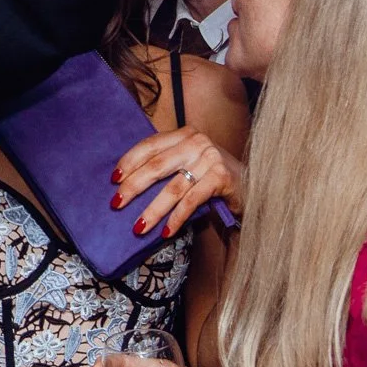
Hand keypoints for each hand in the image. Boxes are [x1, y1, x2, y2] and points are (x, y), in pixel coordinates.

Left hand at [112, 124, 245, 237]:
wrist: (252, 187)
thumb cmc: (213, 176)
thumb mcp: (189, 162)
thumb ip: (166, 163)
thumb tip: (126, 182)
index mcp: (184, 134)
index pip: (149, 146)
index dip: (129, 162)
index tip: (113, 179)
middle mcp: (197, 142)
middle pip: (156, 166)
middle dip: (133, 187)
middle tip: (117, 204)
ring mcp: (210, 159)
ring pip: (172, 188)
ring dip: (152, 210)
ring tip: (138, 226)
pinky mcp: (221, 178)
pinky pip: (191, 201)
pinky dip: (176, 218)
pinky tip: (166, 232)